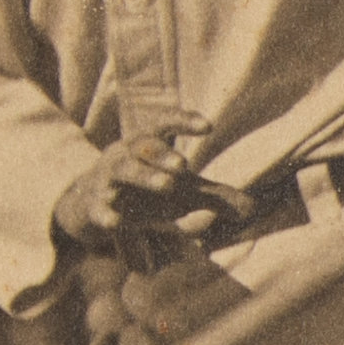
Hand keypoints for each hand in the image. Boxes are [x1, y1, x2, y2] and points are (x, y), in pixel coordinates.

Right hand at [53, 112, 252, 271]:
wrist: (90, 205)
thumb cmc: (144, 191)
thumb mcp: (180, 191)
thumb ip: (215, 197)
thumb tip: (253, 209)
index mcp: (145, 144)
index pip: (162, 124)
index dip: (183, 121)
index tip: (208, 126)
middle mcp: (124, 155)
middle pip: (142, 147)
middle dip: (163, 154)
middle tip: (185, 165)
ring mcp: (106, 179)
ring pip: (123, 171)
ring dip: (145, 176)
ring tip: (168, 185)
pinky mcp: (95, 206)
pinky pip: (100, 209)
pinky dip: (107, 215)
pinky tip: (117, 222)